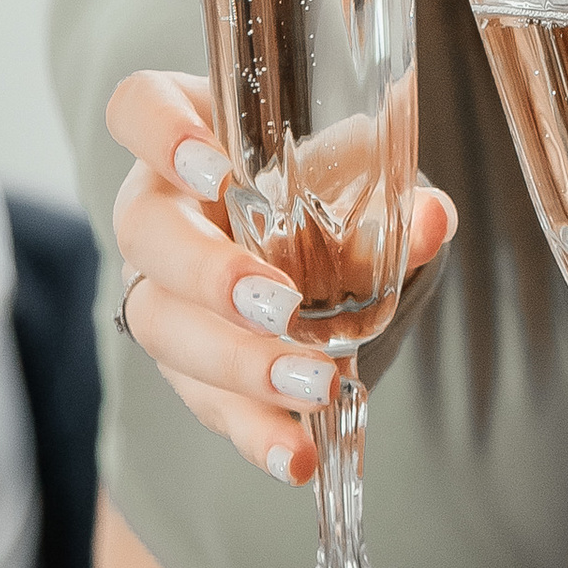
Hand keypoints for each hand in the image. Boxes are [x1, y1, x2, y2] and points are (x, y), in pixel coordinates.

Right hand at [102, 69, 455, 484]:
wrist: (312, 240)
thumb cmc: (317, 182)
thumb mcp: (356, 172)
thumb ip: (388, 190)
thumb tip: (429, 219)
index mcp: (191, 134)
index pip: (139, 109)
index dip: (160, 133)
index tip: (212, 168)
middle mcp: (158, 208)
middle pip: (146, 235)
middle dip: (209, 275)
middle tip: (280, 305)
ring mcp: (160, 290)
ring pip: (163, 327)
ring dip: (239, 364)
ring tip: (313, 386)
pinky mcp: (185, 363)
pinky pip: (204, 400)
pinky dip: (254, 432)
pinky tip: (295, 458)